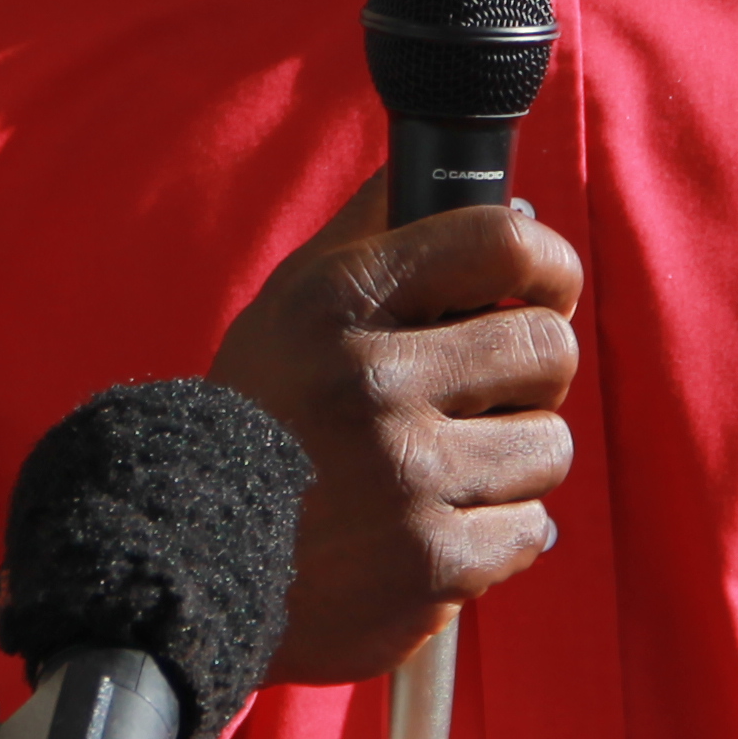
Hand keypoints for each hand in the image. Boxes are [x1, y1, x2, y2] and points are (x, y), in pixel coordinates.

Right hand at [206, 173, 581, 686]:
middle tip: (493, 394)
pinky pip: (528, 530)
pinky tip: (436, 529)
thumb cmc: (258, 418)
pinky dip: (494, 535)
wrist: (188, 560)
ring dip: (513, 460)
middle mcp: (373, 383)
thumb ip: (372, 231)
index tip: (546, 289)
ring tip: (451, 470)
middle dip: (534, 375)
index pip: (502, 242)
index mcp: (339, 301)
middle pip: (548, 349)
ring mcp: (406, 478)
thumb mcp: (291, 304)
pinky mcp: (430, 564)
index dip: (548, 264)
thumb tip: (470, 174)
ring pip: (549, 447)